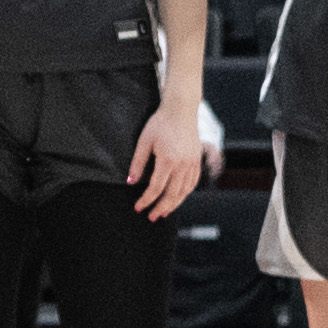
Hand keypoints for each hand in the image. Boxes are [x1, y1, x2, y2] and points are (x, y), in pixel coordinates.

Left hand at [125, 93, 208, 216]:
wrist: (181, 110)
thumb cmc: (160, 123)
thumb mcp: (144, 141)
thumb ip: (138, 163)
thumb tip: (130, 182)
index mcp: (168, 159)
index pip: (156, 188)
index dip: (146, 200)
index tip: (138, 207)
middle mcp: (183, 164)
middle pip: (172, 194)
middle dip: (160, 208)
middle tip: (151, 217)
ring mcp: (192, 163)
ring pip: (184, 191)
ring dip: (174, 204)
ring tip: (164, 212)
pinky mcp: (197, 160)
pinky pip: (193, 183)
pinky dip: (185, 194)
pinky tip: (177, 198)